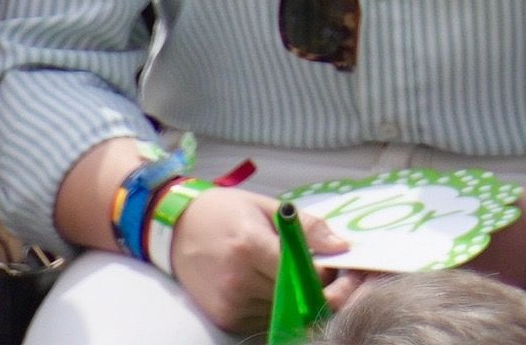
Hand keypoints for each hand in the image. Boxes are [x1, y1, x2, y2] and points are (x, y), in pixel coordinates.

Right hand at [162, 182, 332, 331]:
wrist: (176, 230)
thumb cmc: (226, 212)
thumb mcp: (269, 207)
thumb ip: (308, 228)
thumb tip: (342, 247)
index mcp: (250, 248)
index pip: (305, 274)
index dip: (333, 275)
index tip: (349, 268)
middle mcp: (238, 282)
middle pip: (299, 298)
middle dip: (324, 289)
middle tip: (339, 275)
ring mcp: (230, 305)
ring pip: (286, 312)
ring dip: (302, 299)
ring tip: (305, 275)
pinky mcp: (226, 319)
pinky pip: (267, 320)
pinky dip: (281, 306)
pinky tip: (280, 286)